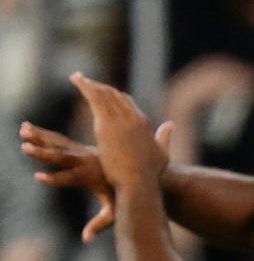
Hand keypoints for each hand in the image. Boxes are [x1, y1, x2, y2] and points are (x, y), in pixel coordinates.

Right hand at [19, 121, 120, 242]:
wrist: (139, 172)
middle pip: (62, 157)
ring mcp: (83, 153)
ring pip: (58, 144)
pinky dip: (43, 133)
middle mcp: (86, 162)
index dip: (55, 179)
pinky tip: (26, 127)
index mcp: (92, 177)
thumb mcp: (115, 211)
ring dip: (39, 137)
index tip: (38, 177)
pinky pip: (59, 140)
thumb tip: (86, 240)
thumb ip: (100, 224)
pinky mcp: (80, 148)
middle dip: (43, 154)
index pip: (71, 179)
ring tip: (22, 131)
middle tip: (26, 148)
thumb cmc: (124, 195)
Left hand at [68, 72, 171, 200]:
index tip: (103, 92)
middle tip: (85, 81)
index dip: (115, 95)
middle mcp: (132, 117)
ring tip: (77, 77)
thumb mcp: (162, 154)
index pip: (128, 102)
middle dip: (100, 87)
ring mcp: (119, 120)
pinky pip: (94, 98)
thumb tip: (170, 123)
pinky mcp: (105, 124)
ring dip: (90, 84)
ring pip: (104, 93)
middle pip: (115, 94)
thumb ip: (165, 138)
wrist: (137, 182)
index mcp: (144, 123)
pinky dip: (85, 87)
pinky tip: (76, 80)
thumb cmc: (149, 174)